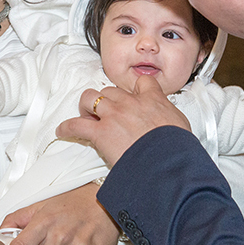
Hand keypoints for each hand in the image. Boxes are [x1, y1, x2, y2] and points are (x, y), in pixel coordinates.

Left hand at [55, 76, 189, 166]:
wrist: (167, 162)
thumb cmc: (177, 148)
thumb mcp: (180, 126)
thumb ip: (170, 118)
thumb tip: (171, 124)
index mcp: (152, 99)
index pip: (142, 83)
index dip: (135, 89)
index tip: (133, 96)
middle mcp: (130, 103)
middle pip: (111, 90)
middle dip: (107, 99)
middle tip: (107, 112)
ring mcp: (113, 115)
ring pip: (90, 98)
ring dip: (86, 107)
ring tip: (86, 117)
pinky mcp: (100, 133)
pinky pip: (76, 125)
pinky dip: (67, 127)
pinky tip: (63, 131)